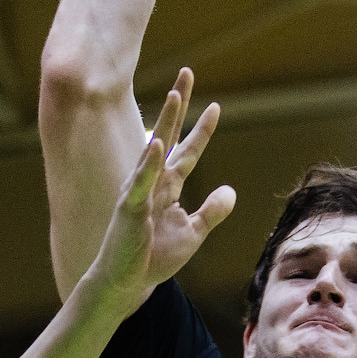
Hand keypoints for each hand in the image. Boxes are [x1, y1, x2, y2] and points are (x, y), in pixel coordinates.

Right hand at [86, 67, 235, 302]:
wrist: (127, 283)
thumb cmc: (153, 259)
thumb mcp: (192, 233)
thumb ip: (212, 212)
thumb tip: (230, 191)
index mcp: (168, 187)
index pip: (188, 151)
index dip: (202, 130)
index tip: (216, 106)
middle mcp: (153, 182)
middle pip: (168, 135)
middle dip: (179, 106)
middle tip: (187, 73)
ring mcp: (139, 192)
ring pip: (154, 150)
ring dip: (164, 122)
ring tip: (174, 95)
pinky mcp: (130, 208)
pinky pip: (141, 182)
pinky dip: (150, 163)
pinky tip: (157, 143)